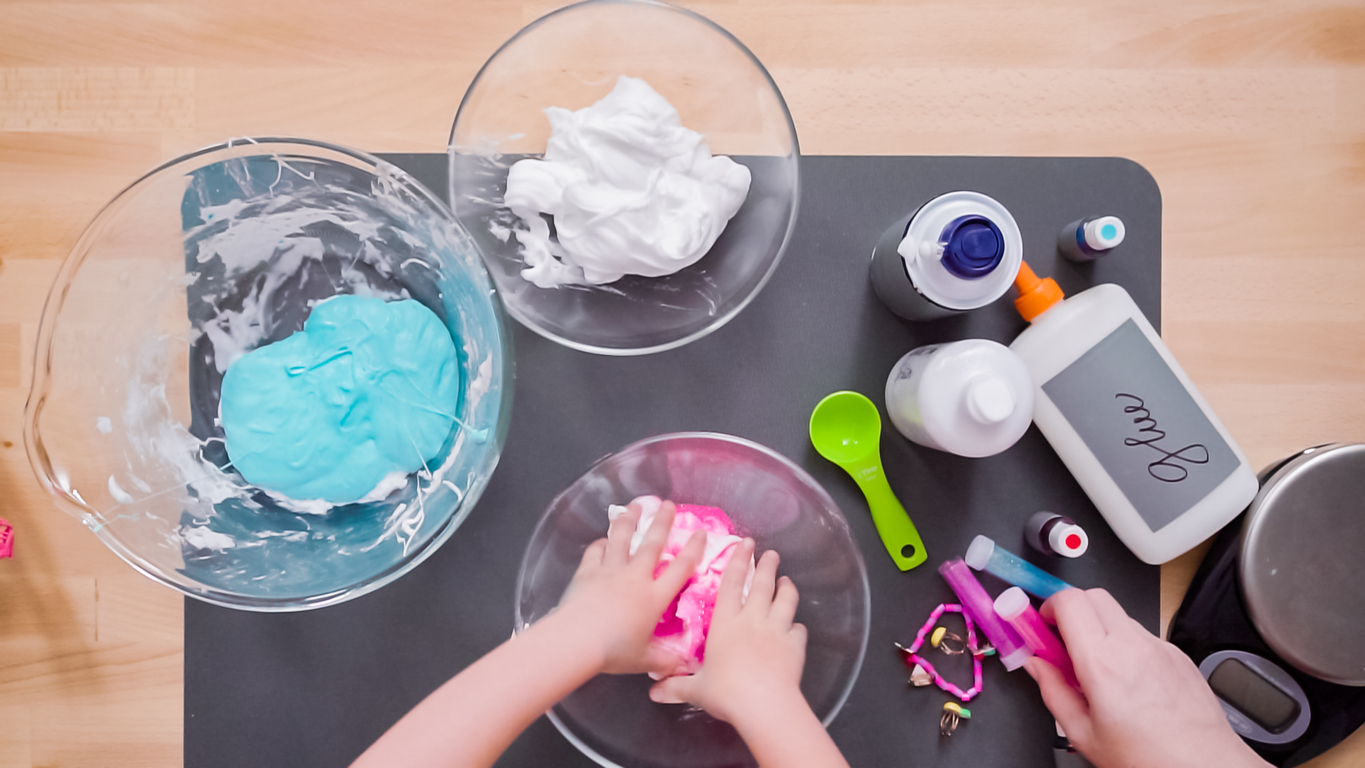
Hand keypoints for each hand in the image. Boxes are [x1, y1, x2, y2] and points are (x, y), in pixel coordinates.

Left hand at [555, 499, 705, 676]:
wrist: (578, 640)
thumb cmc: (614, 651)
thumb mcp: (644, 659)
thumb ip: (665, 661)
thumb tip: (683, 668)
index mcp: (654, 597)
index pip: (681, 568)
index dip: (693, 549)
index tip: (700, 534)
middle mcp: (635, 577)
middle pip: (652, 543)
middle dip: (662, 522)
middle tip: (669, 505)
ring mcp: (610, 570)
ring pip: (622, 538)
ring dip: (629, 520)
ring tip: (634, 506)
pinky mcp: (588, 571)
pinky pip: (596, 551)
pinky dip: (601, 544)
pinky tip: (603, 540)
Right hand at [647, 542, 807, 725]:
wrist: (764, 704)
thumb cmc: (726, 692)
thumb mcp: (696, 689)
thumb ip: (676, 686)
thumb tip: (654, 692)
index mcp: (725, 622)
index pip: (731, 583)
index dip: (738, 561)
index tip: (744, 544)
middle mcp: (752, 619)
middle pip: (761, 585)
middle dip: (766, 566)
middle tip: (771, 554)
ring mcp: (776, 630)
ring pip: (785, 601)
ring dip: (786, 588)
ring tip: (787, 580)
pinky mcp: (794, 645)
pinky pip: (798, 630)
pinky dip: (797, 627)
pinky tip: (796, 627)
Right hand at [1027, 588, 1268, 767]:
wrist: (1205, 767)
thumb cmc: (1150, 758)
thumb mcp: (1083, 733)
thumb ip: (1053, 691)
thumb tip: (1036, 666)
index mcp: (1102, 663)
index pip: (1068, 601)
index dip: (1048, 607)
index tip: (1040, 626)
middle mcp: (1133, 645)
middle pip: (1093, 595)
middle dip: (1071, 610)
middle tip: (1063, 642)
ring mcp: (1160, 646)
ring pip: (1119, 615)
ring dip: (1100, 628)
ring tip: (1098, 669)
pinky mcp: (1178, 654)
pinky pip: (1143, 635)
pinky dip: (1127, 645)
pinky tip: (1128, 680)